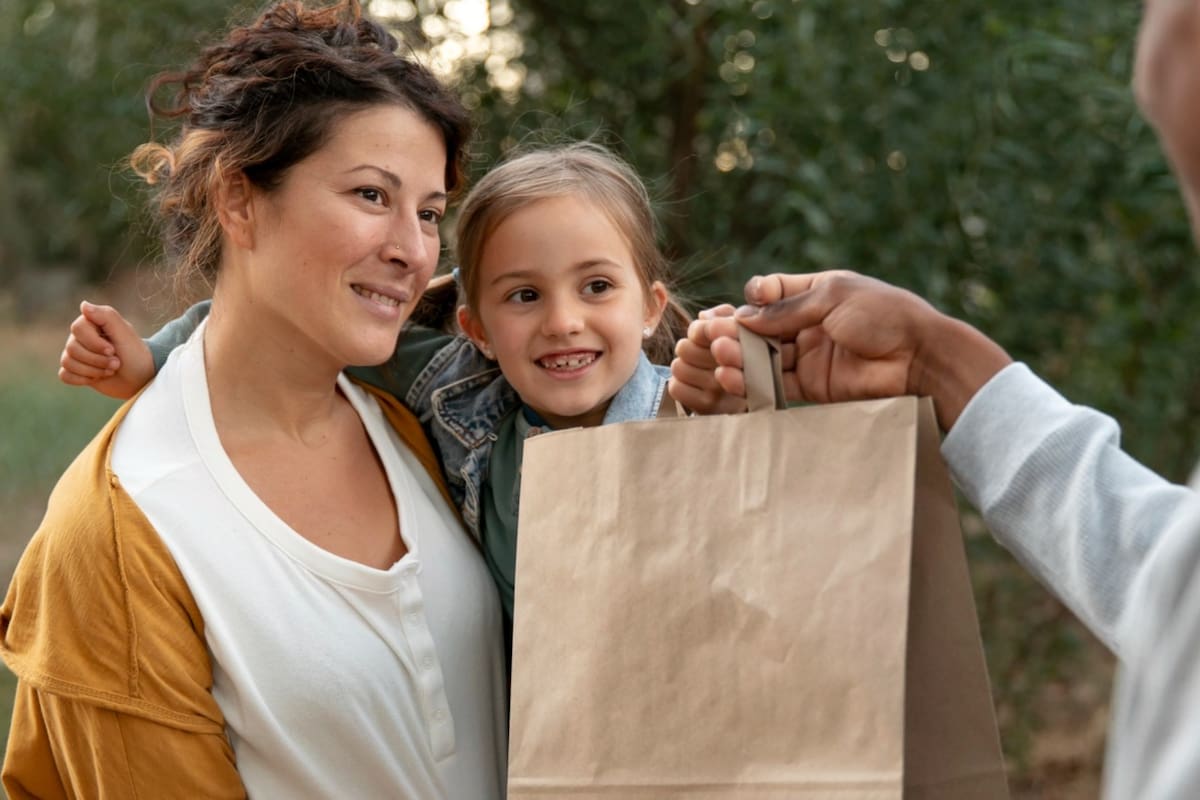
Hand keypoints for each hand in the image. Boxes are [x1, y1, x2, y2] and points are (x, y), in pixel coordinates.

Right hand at [59, 301, 153, 399]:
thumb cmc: (134, 353)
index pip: (78, 329)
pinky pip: (65, 375)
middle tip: (116, 363)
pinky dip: (82, 379)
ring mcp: (76, 354)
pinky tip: (97, 378)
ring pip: (67, 362)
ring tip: (111, 370)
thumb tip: (83, 305)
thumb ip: (106, 316)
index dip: (94, 343)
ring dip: (93, 371)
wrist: (140, 377)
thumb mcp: (125, 332)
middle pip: (72, 348)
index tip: (112, 350)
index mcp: (91, 323)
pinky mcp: (74, 371)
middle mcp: (80, 337)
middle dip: (97, 360)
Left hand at [668, 304, 747, 413]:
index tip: (708, 332)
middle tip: (700, 354)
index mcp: (750, 345)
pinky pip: (676, 388)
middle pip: (686, 347)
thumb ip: (724, 315)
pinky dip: (680, 385)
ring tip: (697, 369)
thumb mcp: (740, 329)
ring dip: (683, 366)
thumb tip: (704, 317)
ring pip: (678, 367)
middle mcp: (739, 370)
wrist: (746, 400)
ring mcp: (724, 391)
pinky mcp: (709, 409)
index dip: (703, 329)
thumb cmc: (739, 355)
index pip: (710, 329)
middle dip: (690, 348)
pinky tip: (694, 386)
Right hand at [677, 271, 1011, 429]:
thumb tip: (744, 315)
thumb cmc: (883, 314)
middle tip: (709, 336)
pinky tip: (731, 377)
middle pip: (761, 330)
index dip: (748, 303)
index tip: (726, 310)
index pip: (771, 296)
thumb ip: (787, 309)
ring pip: (764, 358)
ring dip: (739, 357)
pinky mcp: (812, 386)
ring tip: (719, 356)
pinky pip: (775, 385)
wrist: (919, 357)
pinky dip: (753, 382)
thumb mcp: (832, 297)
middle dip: (735, 333)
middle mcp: (809, 325)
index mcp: (816, 293)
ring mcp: (809, 357)